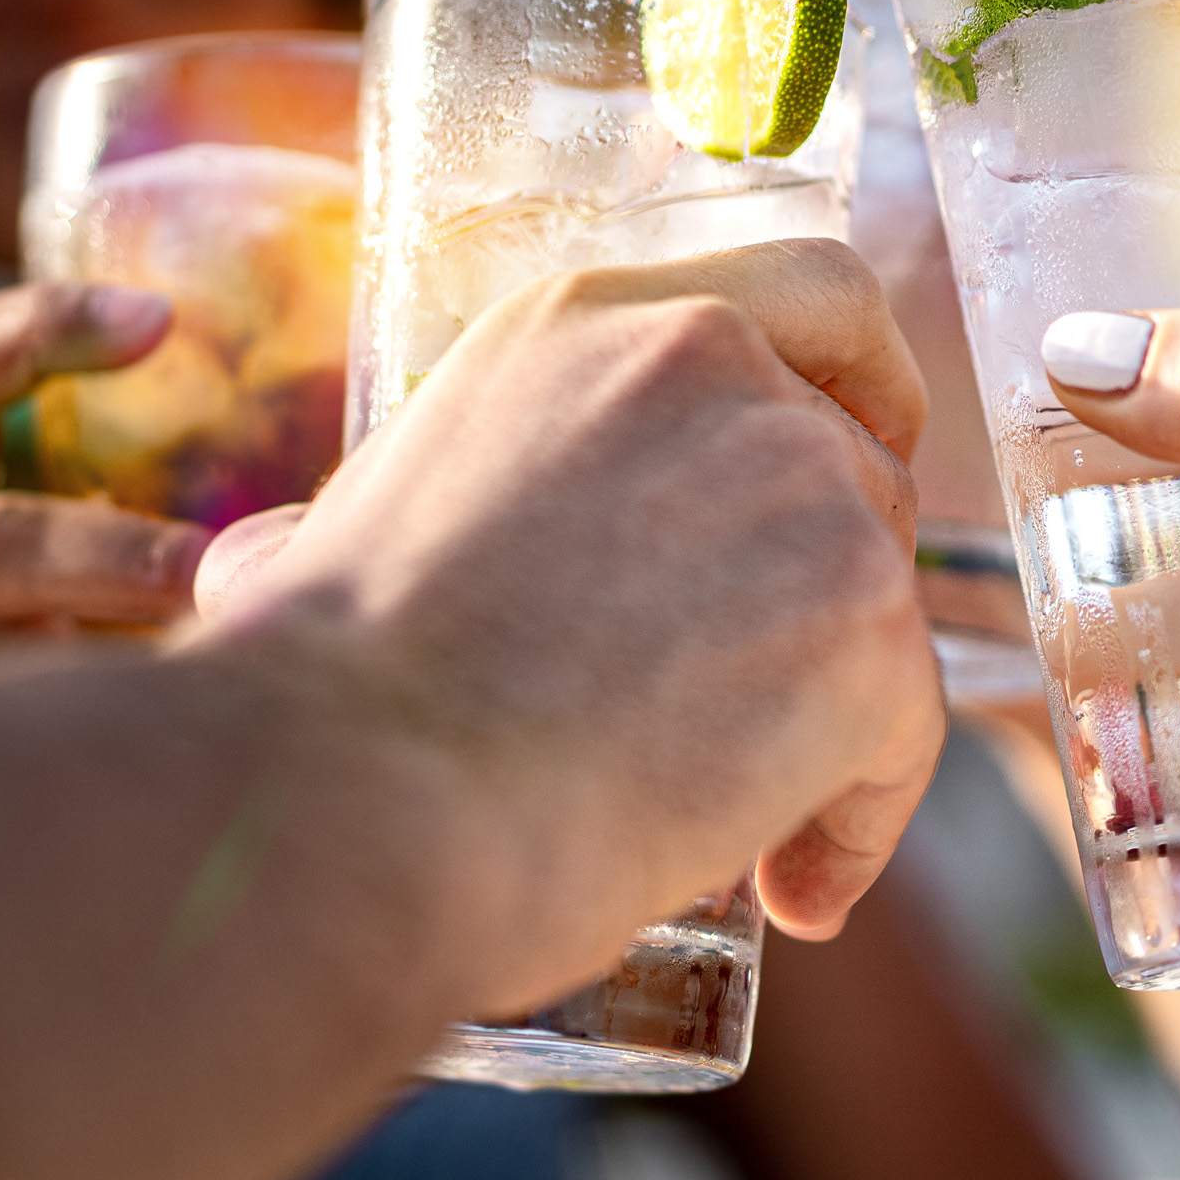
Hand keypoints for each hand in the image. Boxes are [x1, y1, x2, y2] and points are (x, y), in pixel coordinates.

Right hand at [193, 237, 942, 997]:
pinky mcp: (863, 612)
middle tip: (739, 705)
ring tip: (734, 827)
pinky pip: (910, 728)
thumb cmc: (313, 699)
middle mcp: (704, 357)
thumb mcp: (335, 523)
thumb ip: (386, 520)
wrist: (351, 793)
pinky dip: (861, 816)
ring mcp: (800, 476)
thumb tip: (269, 570)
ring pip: (881, 599)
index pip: (806, 291)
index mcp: (584, 317)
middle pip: (854, 463)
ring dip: (834, 712)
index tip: (850, 464)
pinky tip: (787, 889)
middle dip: (820, 589)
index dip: (853, 384)